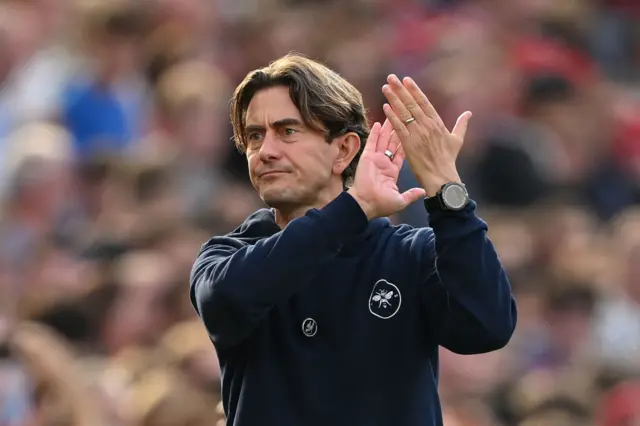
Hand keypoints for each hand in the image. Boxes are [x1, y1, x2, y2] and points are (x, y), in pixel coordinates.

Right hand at [348, 120, 425, 219]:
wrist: (366, 204)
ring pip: (383, 140)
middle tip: (403, 118)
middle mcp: (384, 162)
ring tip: (393, 115)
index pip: (401, 153)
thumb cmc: (382, 203)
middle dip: (398, 131)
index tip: (412, 132)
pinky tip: (378, 123)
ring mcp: (375, 159)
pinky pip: (371, 142)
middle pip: (392, 143)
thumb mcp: (401, 200)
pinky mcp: (367, 157)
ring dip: (387, 128)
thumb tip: (423, 192)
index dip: (406, 142)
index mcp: (392, 171)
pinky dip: (375, 133)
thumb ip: (412, 194)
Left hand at [381, 74, 471, 195]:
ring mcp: (418, 134)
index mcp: (437, 123)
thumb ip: (461, 125)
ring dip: (394, 99)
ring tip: (386, 87)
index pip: (424, 102)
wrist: (441, 177)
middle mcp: (427, 126)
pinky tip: (385, 107)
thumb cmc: (448, 160)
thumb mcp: (457, 140)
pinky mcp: (409, 144)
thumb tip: (469, 113)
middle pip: (412, 103)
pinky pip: (399, 127)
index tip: (406, 80)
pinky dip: (392, 117)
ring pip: (404, 112)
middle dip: (400, 89)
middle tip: (391, 77)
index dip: (414, 90)